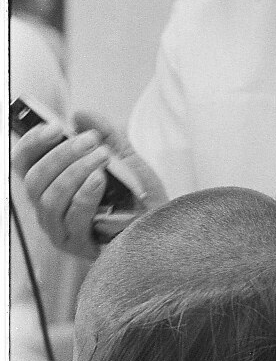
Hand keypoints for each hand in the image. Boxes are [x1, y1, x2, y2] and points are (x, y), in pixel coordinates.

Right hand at [12, 111, 166, 258]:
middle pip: (34, 181)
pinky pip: (73, 219)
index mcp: (52, 186)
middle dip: (60, 155)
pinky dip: (85, 195)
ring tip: (101, 157)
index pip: (24, 163)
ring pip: (49, 200)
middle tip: (90, 141)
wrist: (164, 225)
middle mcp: (50, 210)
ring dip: (74, 172)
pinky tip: (100, 180)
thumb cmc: (140, 197)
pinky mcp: (79, 245)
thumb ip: (105, 135)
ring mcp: (62, 231)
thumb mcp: (124, 159)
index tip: (54, 126)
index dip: (32, 142)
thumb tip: (80, 115)